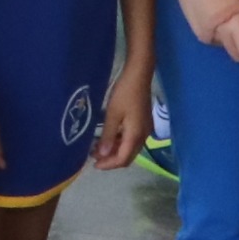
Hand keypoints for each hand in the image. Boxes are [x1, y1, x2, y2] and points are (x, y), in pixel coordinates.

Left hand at [93, 57, 154, 171]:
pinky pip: (131, 139)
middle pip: (128, 156)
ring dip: (115, 151)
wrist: (139, 75)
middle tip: (94, 157)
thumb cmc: (124, 93)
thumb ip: (107, 135)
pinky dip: (120, 142)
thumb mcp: (112, 114)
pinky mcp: (143, 123)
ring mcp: (145, 130)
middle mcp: (143, 136)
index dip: (108, 164)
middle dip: (112, 159)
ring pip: (130, 148)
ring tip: (98, 148)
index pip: (123, 159)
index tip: (94, 164)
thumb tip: (102, 154)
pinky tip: (108, 138)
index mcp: (135, 136)